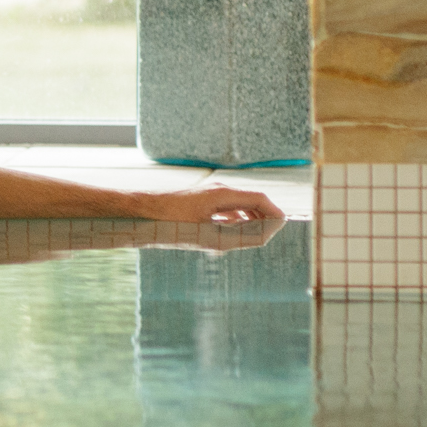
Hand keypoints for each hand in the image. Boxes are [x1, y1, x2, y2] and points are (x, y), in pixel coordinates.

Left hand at [147, 184, 282, 234]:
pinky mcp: (202, 201)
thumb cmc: (173, 224)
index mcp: (224, 194)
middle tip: (271, 236)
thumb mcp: (209, 236)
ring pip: (239, 204)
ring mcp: (210, 194)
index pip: (260, 199)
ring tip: (255, 237)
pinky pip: (227, 208)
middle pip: (252, 200)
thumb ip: (239, 237)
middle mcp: (219, 190)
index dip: (274, 213)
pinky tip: (232, 233)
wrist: (144, 213)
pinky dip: (235, 219)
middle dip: (264, 217)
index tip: (282, 227)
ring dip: (250, 219)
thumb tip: (261, 237)